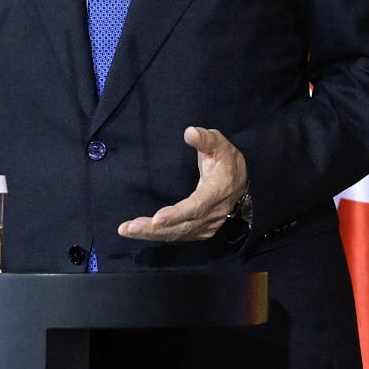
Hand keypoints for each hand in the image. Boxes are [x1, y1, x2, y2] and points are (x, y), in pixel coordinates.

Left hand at [117, 126, 248, 242]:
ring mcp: (208, 225)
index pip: (197, 206)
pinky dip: (159, 236)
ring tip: (126, 230)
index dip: (177, 214)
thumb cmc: (226, 160)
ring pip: (178, 234)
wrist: (241, 182)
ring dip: (151, 234)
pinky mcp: (202, 231)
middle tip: (128, 228)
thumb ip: (205, 139)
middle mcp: (213, 213)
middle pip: (182, 226)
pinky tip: (141, 234)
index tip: (157, 219)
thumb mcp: (219, 144)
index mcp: (217, 191)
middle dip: (154, 228)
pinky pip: (179, 236)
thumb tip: (189, 132)